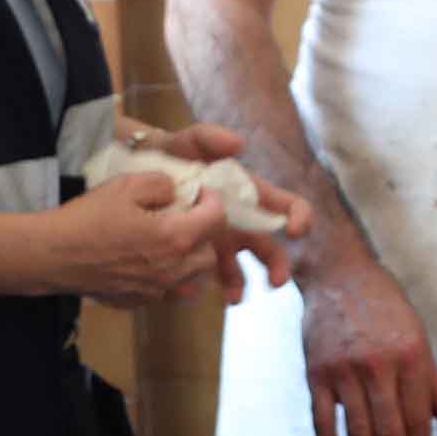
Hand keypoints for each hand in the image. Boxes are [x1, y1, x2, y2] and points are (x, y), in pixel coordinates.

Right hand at [44, 175, 243, 304]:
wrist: (52, 255)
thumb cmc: (87, 219)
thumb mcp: (126, 186)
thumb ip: (161, 184)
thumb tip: (176, 190)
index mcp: (175, 238)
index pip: (216, 220)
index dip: (214, 201)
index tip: (202, 193)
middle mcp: (172, 270)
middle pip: (209, 255)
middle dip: (204, 235)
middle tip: (186, 217)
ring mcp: (154, 290)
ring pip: (190, 277)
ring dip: (186, 258)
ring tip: (166, 240)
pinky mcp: (136, 302)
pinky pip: (163, 290)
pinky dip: (163, 275)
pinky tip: (142, 260)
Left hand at [165, 120, 315, 285]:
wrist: (138, 168)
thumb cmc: (173, 151)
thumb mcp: (190, 140)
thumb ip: (211, 137)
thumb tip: (238, 144)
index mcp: (248, 195)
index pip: (285, 206)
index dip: (299, 217)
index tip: (295, 230)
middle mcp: (238, 221)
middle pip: (269, 247)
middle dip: (277, 266)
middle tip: (276, 281)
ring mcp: (218, 240)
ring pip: (238, 269)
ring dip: (239, 284)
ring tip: (232, 297)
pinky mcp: (194, 252)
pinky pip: (205, 274)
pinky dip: (204, 284)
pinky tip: (195, 288)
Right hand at [302, 250, 436, 435]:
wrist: (337, 273)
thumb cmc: (382, 304)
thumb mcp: (417, 334)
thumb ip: (432, 380)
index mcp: (412, 356)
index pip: (419, 417)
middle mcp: (380, 365)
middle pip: (391, 430)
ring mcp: (345, 370)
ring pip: (359, 430)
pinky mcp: (317, 372)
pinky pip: (323, 419)